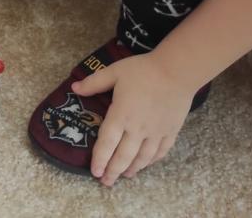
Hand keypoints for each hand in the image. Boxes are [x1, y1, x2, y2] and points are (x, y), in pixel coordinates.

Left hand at [71, 53, 193, 185]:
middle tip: (106, 182)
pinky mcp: (170, 132)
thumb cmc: (143, 70)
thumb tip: (74, 88)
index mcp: (121, 115)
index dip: (100, 159)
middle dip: (113, 171)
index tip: (94, 171)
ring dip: (132, 169)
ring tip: (124, 176)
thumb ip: (94, 82)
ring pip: (142, 158)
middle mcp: (138, 128)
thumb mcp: (114, 72)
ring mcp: (156, 132)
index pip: (107, 143)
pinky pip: (160, 152)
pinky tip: (146, 164)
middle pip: (123, 156)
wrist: (177, 71)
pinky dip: (151, 161)